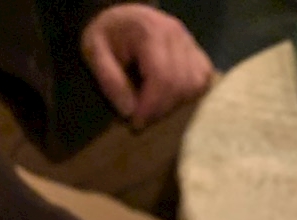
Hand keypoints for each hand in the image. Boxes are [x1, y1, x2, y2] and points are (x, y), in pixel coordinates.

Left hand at [80, 4, 213, 125]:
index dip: (151, 106)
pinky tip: (170, 98)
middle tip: (142, 119)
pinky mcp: (197, 52)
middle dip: (161, 109)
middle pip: (180, 84)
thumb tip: (129, 111)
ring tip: (154, 107)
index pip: (162, 76)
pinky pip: (202, 81)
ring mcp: (190, 42)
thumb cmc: (108, 35)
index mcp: (150, 30)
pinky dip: (188, 96)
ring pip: (195, 85)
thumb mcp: (93, 51)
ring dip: (175, 105)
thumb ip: (109, 80)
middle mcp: (176, 34)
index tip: (136, 123)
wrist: (122, 18)